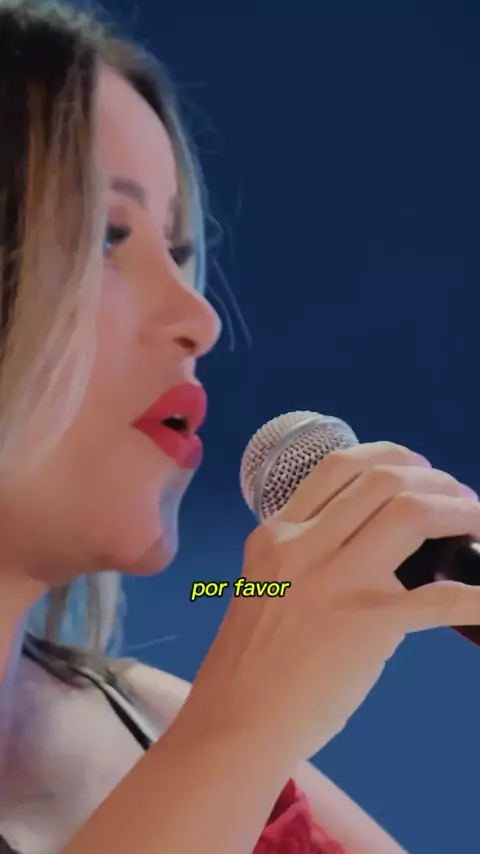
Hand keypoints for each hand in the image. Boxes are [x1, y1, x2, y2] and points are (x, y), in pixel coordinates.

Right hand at [185, 442, 479, 764]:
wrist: (235, 721)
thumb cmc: (248, 662)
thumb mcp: (265, 585)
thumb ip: (308, 556)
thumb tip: (374, 549)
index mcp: (277, 533)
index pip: (339, 465)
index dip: (391, 457)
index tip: (418, 472)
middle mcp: (303, 545)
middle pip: (383, 479)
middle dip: (435, 480)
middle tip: (459, 501)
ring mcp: (335, 581)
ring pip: (410, 512)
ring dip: (458, 511)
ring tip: (475, 526)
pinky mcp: (366, 624)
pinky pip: (439, 598)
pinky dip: (476, 594)